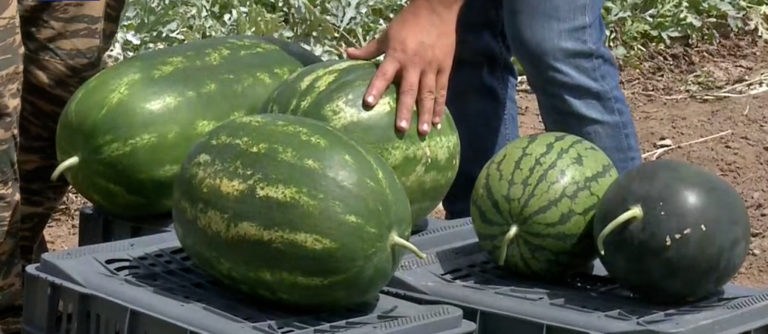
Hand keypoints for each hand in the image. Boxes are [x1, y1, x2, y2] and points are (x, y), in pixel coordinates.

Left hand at [346, 0, 462, 135]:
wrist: (436, 9)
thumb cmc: (408, 22)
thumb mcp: (386, 34)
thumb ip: (368, 49)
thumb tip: (347, 54)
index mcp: (397, 55)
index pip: (384, 74)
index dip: (376, 88)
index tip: (368, 103)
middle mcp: (414, 63)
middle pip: (409, 90)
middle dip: (405, 110)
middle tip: (401, 129)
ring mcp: (431, 67)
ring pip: (428, 94)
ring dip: (425, 114)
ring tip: (423, 132)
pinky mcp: (444, 67)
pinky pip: (442, 90)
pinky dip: (440, 106)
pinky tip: (437, 121)